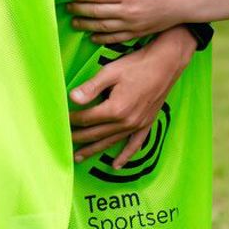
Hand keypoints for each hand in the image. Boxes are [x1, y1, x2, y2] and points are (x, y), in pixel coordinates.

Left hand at [67, 0, 190, 43]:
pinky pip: (116, 39)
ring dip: (86, 25)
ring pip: (104, 27)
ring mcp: (134, 25)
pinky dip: (102, 39)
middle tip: (67, 8)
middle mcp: (129, 11)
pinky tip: (92, 37)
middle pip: (97, 12)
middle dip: (80, 11)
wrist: (187, 0)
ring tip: (74, 23)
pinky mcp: (139, 33)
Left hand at [69, 28, 192, 166]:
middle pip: (97, 133)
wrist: (166, 63)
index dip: (73, 119)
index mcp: (115, 109)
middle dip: (79, 138)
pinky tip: (116, 165)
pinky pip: (135, 145)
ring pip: (111, 142)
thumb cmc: (137, 64)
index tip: (61, 121)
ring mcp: (137, 125)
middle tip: (63, 143)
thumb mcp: (110, 72)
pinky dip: (125, 156)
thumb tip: (72, 98)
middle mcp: (126, 121)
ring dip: (94, 150)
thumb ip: (91, 87)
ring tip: (79, 157)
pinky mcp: (147, 123)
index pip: (87, 119)